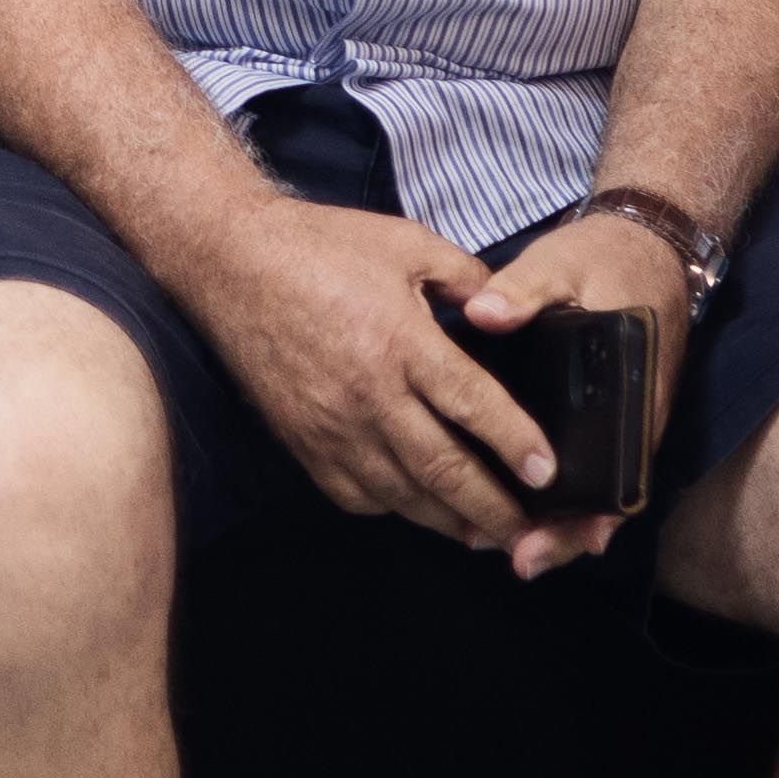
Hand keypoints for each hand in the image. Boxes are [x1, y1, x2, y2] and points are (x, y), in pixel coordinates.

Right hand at [176, 197, 563, 553]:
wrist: (229, 262)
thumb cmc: (320, 246)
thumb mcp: (405, 241)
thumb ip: (465, 276)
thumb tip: (507, 309)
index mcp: (402, 341)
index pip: (473, 405)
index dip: (517, 444)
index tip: (548, 473)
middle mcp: (370, 395)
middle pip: (444, 469)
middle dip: (494, 509)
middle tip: (531, 535)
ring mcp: (332, 426)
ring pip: (403, 494)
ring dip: (450, 521)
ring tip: (486, 536)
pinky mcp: (302, 442)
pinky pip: (356, 494)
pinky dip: (394, 508)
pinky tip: (417, 505)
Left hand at [458, 211, 692, 579]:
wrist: (646, 245)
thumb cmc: (604, 259)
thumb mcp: (562, 264)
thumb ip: (523, 289)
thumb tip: (483, 314)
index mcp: (633, 390)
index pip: (619, 473)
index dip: (586, 516)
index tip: (542, 539)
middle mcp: (635, 418)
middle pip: (607, 497)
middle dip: (564, 534)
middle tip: (517, 559)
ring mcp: (622, 419)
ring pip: (595, 487)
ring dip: (555, 519)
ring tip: (498, 543)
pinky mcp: (604, 413)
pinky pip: (585, 464)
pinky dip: (553, 491)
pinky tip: (506, 501)